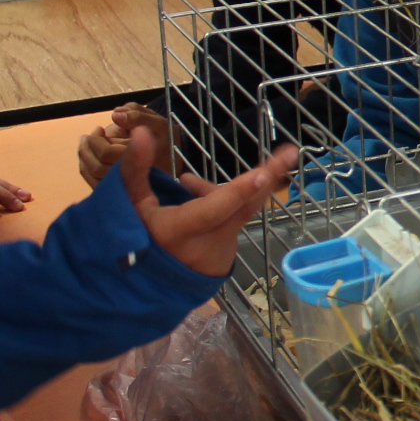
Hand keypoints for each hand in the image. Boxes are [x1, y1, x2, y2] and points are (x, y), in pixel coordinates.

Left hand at [78, 103, 169, 187]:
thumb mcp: (158, 123)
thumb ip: (138, 116)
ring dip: (84, 159)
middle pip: (97, 168)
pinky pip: (96, 186)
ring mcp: (125, 189)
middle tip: (86, 136)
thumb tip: (115, 115)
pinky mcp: (119, 194)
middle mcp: (132, 180)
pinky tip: (88, 158)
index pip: (107, 154)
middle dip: (87, 149)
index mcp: (141, 161)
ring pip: (94, 179)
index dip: (97, 140)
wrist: (176, 161)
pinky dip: (87, 171)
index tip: (99, 128)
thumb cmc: (166, 141)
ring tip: (85, 145)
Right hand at [120, 127, 295, 277]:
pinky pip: (233, 223)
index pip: (214, 210)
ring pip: (236, 211)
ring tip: (188, 183)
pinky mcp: (227, 257)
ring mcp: (221, 253)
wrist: (142, 289)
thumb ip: (136, 169)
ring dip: (228, 191)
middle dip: (267, 176)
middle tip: (288, 152)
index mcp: (179, 232)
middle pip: (244, 206)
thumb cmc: (134, 238)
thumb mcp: (130, 205)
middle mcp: (206, 244)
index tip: (263, 174)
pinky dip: (223, 208)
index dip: (239, 191)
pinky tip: (195, 200)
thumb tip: (143, 132)